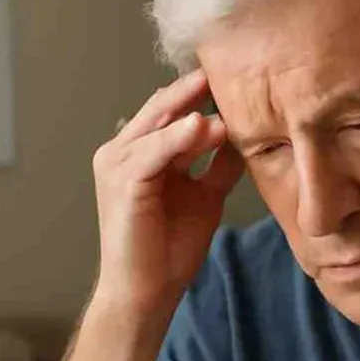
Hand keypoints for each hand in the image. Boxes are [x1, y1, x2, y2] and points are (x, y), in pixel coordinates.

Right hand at [90, 70, 243, 318]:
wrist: (147, 293)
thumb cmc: (169, 250)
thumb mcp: (204, 197)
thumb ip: (218, 166)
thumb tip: (242, 137)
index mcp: (139, 153)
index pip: (171, 112)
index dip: (199, 93)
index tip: (236, 74)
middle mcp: (122, 152)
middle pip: (162, 109)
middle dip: (193, 89)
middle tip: (228, 67)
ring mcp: (117, 165)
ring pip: (158, 126)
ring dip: (191, 111)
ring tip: (221, 96)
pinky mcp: (122, 183)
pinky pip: (153, 152)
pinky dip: (177, 138)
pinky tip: (203, 126)